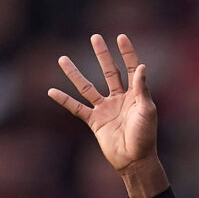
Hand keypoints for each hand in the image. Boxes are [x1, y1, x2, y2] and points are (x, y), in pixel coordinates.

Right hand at [50, 33, 167, 197]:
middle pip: (109, 72)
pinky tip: (51, 91)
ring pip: (87, 87)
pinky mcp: (94, 121)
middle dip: (102, 55)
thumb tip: (141, 67)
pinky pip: (76, 108)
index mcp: (135, 95)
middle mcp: (119, 99)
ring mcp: (105, 109)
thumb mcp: (147, 110)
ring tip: (62, 59)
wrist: (135, 160)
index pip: (131, 68)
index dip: (127, 53)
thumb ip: (141, 89)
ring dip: (75, 74)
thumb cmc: (145, 136)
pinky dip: (64, 100)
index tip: (120, 37)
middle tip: (95, 38)